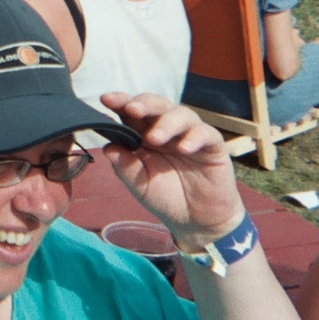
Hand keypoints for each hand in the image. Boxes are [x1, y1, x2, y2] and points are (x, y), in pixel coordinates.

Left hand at [100, 92, 244, 250]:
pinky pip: (206, 133)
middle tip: (132, 110)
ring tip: (154, 138)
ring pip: (182, 114)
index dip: (120, 102)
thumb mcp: (139, 184)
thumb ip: (125, 165)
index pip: (132, 111)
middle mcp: (167, 128)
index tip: (105, 99)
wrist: (196, 220)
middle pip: (156, 105)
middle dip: (143, 104)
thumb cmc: (165, 196)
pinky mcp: (213, 145)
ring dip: (166, 123)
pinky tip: (183, 148)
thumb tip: (107, 147)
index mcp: (144, 133)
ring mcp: (190, 134)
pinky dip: (194, 137)